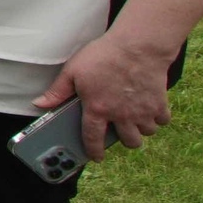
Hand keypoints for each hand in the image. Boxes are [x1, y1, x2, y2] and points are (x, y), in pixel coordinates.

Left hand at [35, 32, 176, 158]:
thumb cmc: (103, 56)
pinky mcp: (160, 104)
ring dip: (141, 129)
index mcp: (98, 109)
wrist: (137, 46)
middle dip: (125, 140)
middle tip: (120, 130)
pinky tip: (149, 108)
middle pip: (129, 142)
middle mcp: (122, 115)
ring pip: (146, 133)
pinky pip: (162, 121)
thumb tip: (39, 104)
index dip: (94, 151)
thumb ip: (57, 91)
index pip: (93, 138)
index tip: (96, 157)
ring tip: (135, 118)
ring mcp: (143, 111)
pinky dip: (158, 118)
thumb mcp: (73, 71)